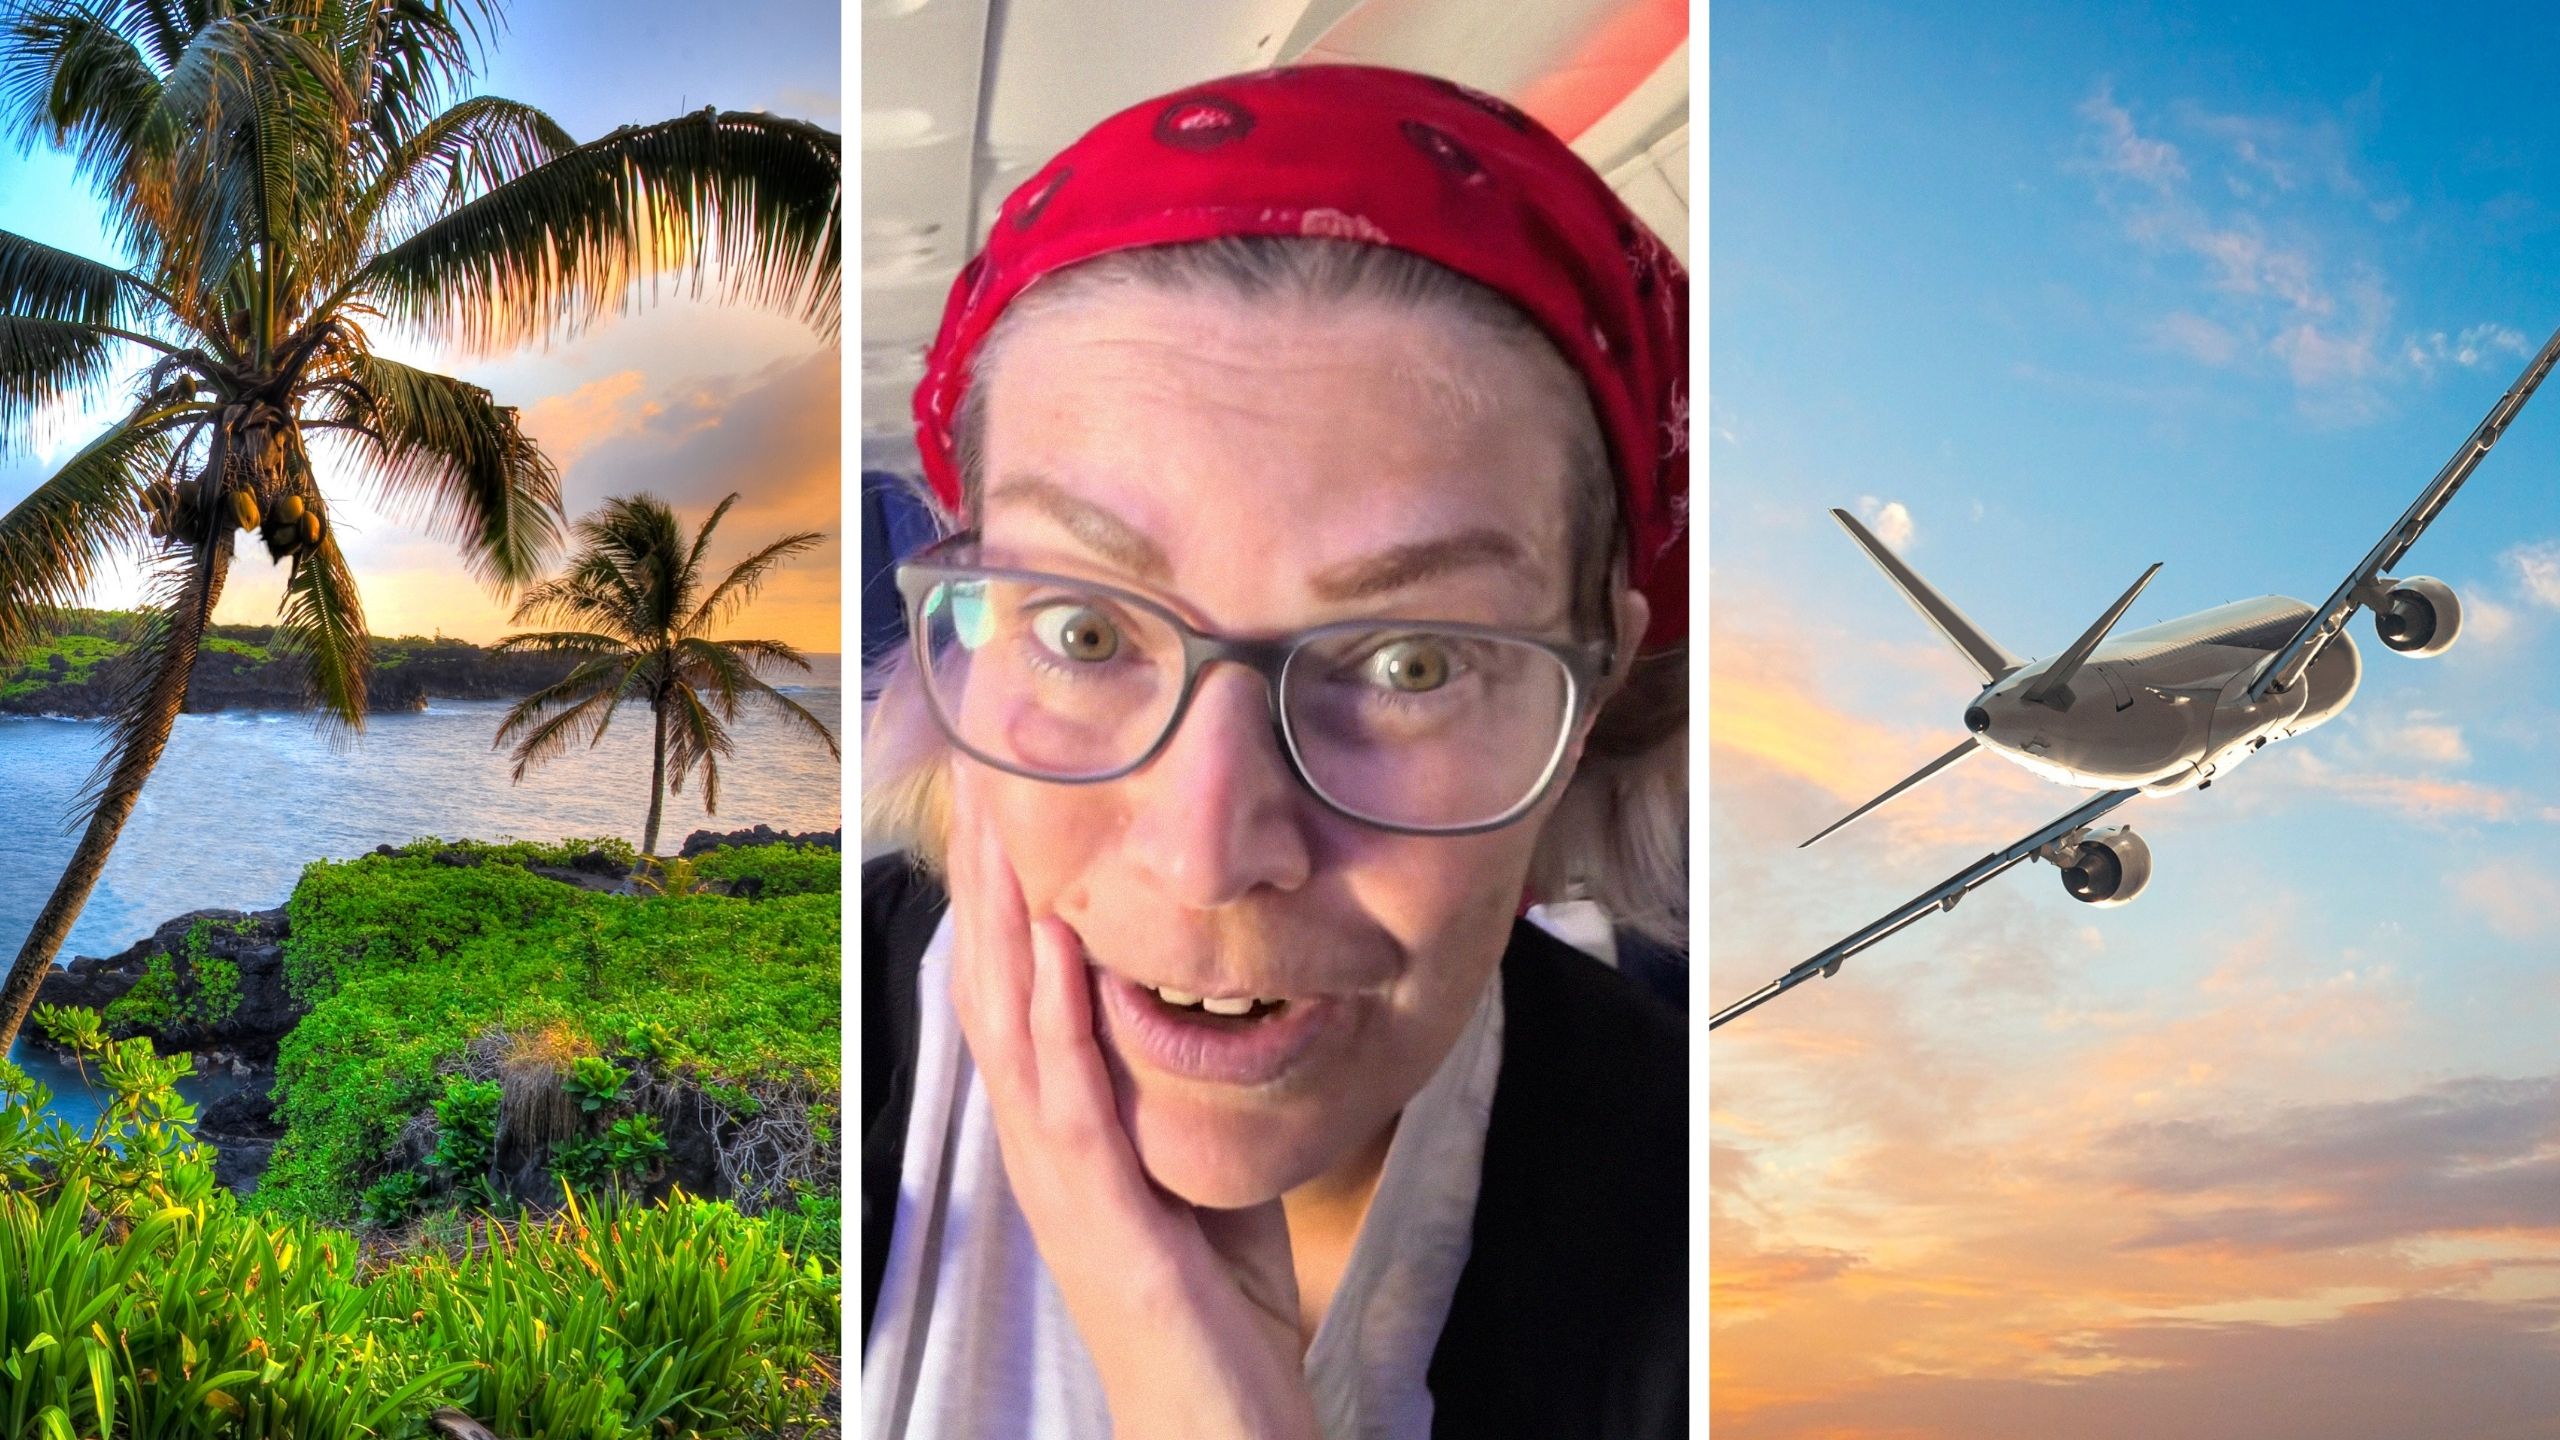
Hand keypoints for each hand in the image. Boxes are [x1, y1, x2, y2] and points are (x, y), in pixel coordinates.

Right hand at [947, 769, 1320, 1439]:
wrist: (1214, 1419)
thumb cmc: (1214, 1302)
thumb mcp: (1192, 1161)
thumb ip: (1175, 1087)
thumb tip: (1204, 1001)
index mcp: (1055, 1127)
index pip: (1013, 986)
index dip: (1000, 889)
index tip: (1001, 792)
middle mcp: (1035, 1141)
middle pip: (992, 982)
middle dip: (985, 873)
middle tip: (979, 764)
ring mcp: (1057, 1175)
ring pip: (1014, 1022)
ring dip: (1008, 917)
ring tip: (1000, 819)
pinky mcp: (1100, 1209)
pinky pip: (1072, 1092)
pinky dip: (1062, 1010)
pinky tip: (1062, 940)